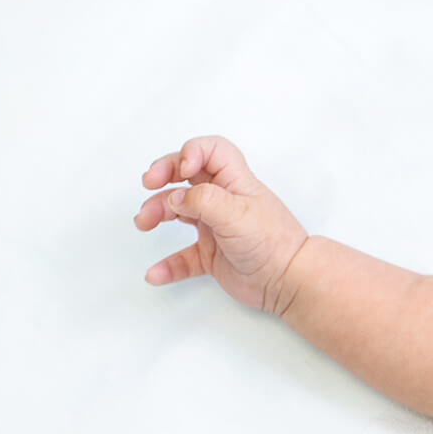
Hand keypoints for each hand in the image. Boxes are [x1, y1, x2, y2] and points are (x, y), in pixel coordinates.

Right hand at [131, 135, 310, 312]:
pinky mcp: (211, 255)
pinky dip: (167, 265)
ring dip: (157, 213)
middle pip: (186, 176)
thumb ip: (202, 201)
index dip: (192, 152)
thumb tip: (174, 197)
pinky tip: (155, 273)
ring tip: (143, 223)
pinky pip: (183, 257)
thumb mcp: (237, 214)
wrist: (289, 282)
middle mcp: (223, 200)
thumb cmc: (273, 243)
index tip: (182, 169)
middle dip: (163, 175)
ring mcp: (215, 227)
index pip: (211, 151)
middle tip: (148, 183)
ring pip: (178, 212)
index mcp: (235, 182)